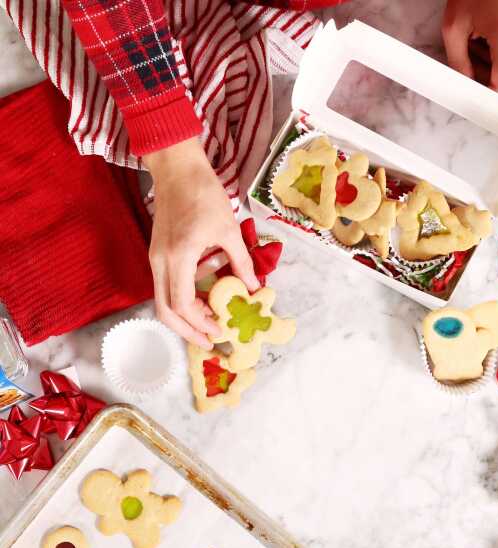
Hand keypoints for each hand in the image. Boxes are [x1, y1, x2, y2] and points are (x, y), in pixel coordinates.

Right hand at [144, 139, 258, 347]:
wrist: (176, 167)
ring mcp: (155, 257)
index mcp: (178, 256)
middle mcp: (161, 261)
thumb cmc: (203, 192)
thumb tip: (254, 288)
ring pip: (162, 300)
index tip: (219, 331)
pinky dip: (180, 301)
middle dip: (187, 330)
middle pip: (165, 310)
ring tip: (208, 323)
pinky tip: (201, 302)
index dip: (200, 323)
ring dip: (184, 318)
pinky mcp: (157, 253)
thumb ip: (241, 262)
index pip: (181, 304)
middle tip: (210, 340)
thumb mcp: (229, 229)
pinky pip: (164, 287)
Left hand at [442, 0, 497, 96]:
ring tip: (474, 41)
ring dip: (485, 67)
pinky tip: (482, 39)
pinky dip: (491, 57)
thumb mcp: (454, 29)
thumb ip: (458, 63)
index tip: (478, 111)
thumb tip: (464, 88)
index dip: (490, 102)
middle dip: (481, 78)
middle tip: (466, 55)